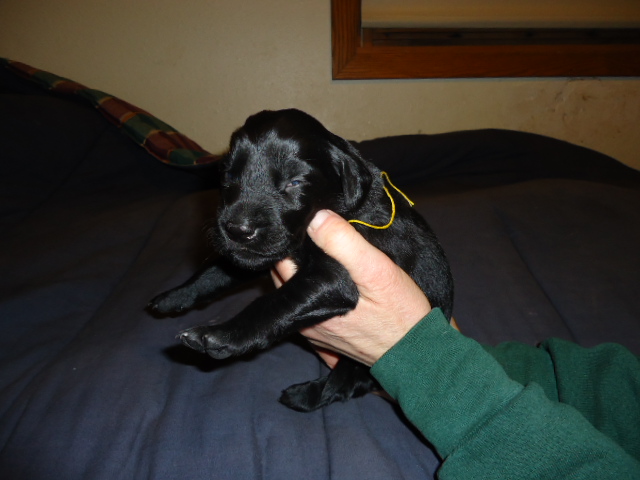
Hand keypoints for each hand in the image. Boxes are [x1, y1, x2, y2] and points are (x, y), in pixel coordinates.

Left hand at [272, 210, 431, 366]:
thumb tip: (316, 217)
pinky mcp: (327, 337)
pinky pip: (309, 306)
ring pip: (296, 291)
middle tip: (315, 229)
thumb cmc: (400, 313)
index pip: (281, 261)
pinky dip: (313, 289)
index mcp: (308, 305)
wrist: (419, 351)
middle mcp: (304, 322)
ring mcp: (314, 332)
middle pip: (285, 276)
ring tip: (322, 248)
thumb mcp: (377, 271)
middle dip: (295, 252)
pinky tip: (329, 276)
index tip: (304, 219)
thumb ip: (344, 244)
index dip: (291, 237)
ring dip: (303, 271)